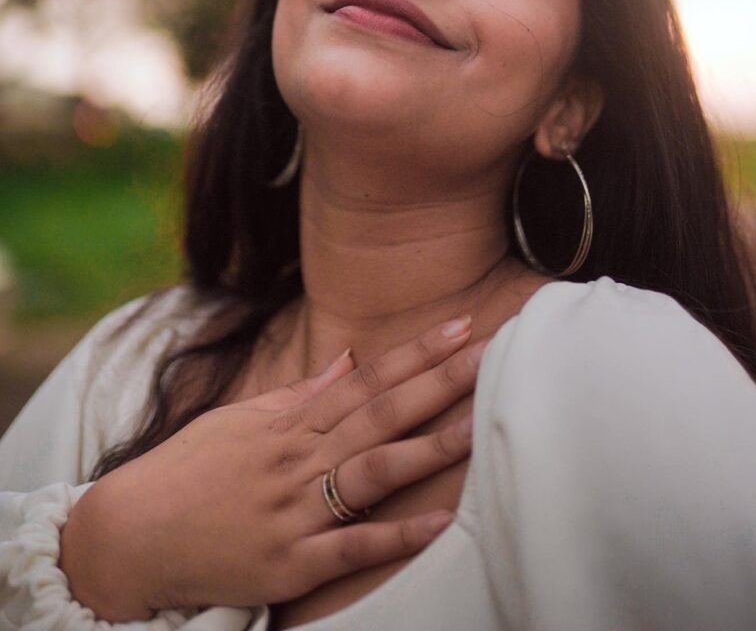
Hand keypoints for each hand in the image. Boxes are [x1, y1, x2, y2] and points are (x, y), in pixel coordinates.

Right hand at [59, 317, 484, 619]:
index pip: (367, 378)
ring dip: (428, 449)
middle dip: (438, 382)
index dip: (417, 352)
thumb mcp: (242, 418)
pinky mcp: (289, 564)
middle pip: (380, 413)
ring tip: (478, 426)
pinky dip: (393, 535)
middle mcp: (299, 459)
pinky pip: (348, 548)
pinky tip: (438, 522)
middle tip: (489, 352)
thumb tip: (350, 358)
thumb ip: (303, 392)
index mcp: (291, 423)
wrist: (131, 533)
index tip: (462, 326)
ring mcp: (295, 511)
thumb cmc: (189, 470)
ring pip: (371, 472)